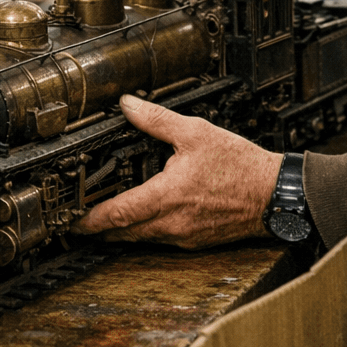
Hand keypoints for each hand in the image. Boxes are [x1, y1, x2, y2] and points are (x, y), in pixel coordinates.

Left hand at [71, 95, 281, 248]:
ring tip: (105, 219)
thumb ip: (157, 119)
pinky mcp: (195, 241)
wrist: (275, 195)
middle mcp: (172, 223)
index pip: (117, 215)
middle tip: (79, 221)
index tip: (71, 222)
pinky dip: (146, 231)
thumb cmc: (241, 166)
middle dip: (99, 229)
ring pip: (141, 239)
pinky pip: (161, 239)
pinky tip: (145, 217)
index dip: (90, 220)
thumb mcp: (196, 132)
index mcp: (167, 197)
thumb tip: (129, 105)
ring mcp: (184, 236)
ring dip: (122, 231)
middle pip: (123, 234)